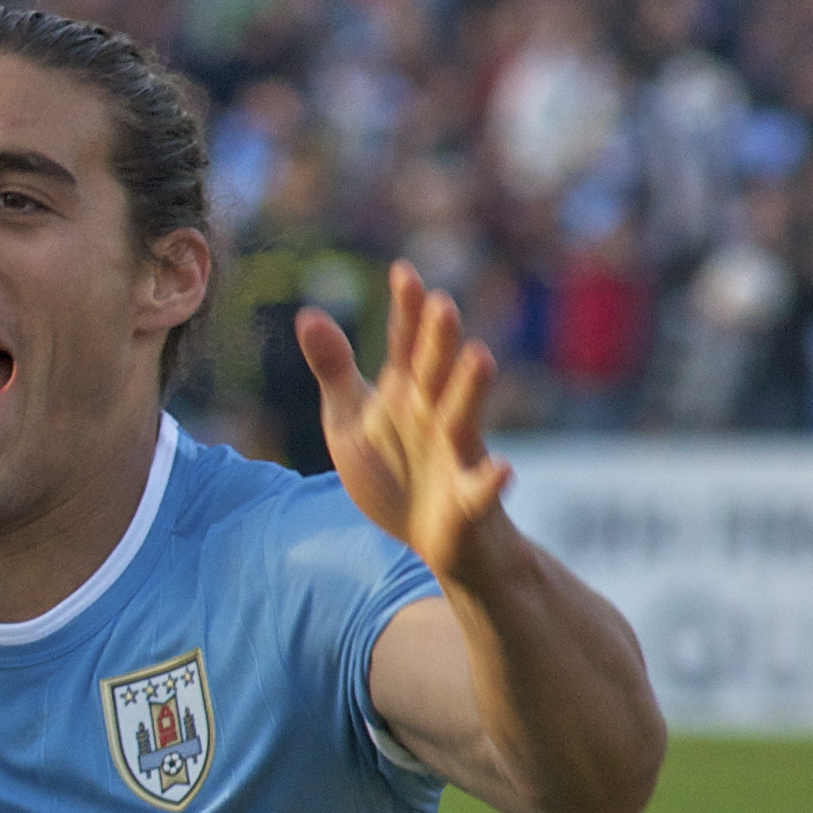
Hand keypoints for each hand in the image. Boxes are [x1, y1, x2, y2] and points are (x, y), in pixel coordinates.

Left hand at [299, 262, 515, 584]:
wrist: (433, 539)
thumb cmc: (394, 471)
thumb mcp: (351, 419)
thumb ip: (335, 369)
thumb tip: (308, 313)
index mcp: (407, 394)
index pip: (406, 346)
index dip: (405, 312)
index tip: (402, 272)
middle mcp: (436, 416)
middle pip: (437, 373)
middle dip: (439, 341)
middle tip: (441, 303)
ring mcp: (457, 455)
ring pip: (464, 418)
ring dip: (471, 390)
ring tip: (480, 355)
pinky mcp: (469, 500)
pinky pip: (482, 490)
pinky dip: (492, 481)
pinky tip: (503, 469)